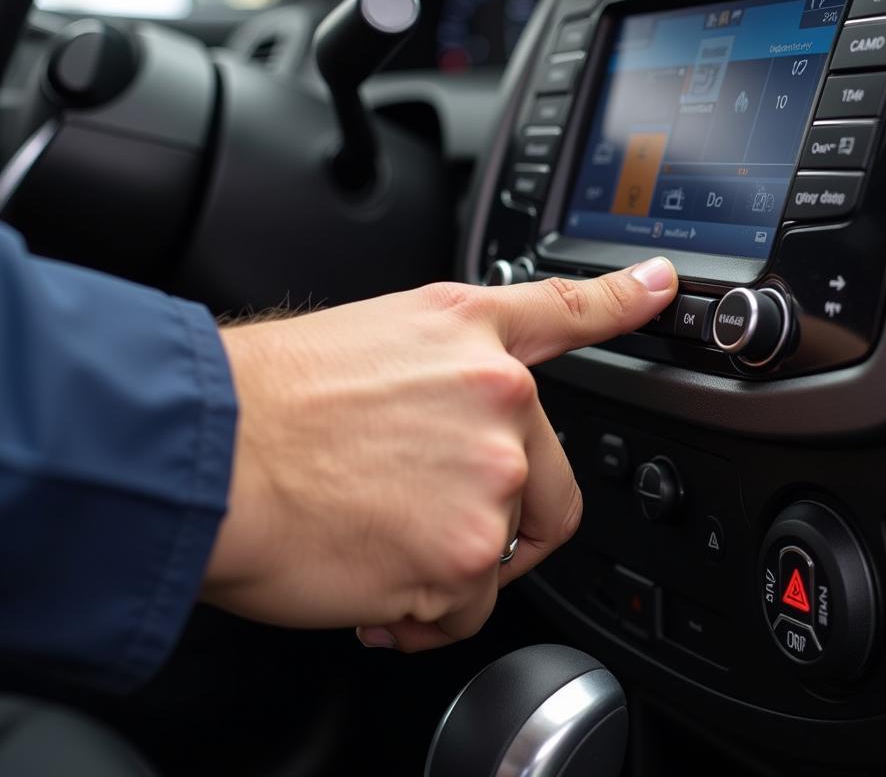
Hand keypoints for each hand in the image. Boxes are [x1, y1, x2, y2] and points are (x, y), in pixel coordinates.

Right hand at [203, 257, 677, 651]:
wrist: (210, 450)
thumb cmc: (267, 397)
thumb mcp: (370, 339)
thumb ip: (442, 369)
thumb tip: (467, 414)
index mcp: (472, 336)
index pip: (570, 313)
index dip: (624, 301)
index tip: (663, 287)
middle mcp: (497, 400)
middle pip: (548, 488)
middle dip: (504, 520)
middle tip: (433, 520)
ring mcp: (489, 480)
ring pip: (499, 554)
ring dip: (447, 564)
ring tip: (375, 541)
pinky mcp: (465, 558)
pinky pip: (464, 608)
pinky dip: (423, 609)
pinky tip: (371, 580)